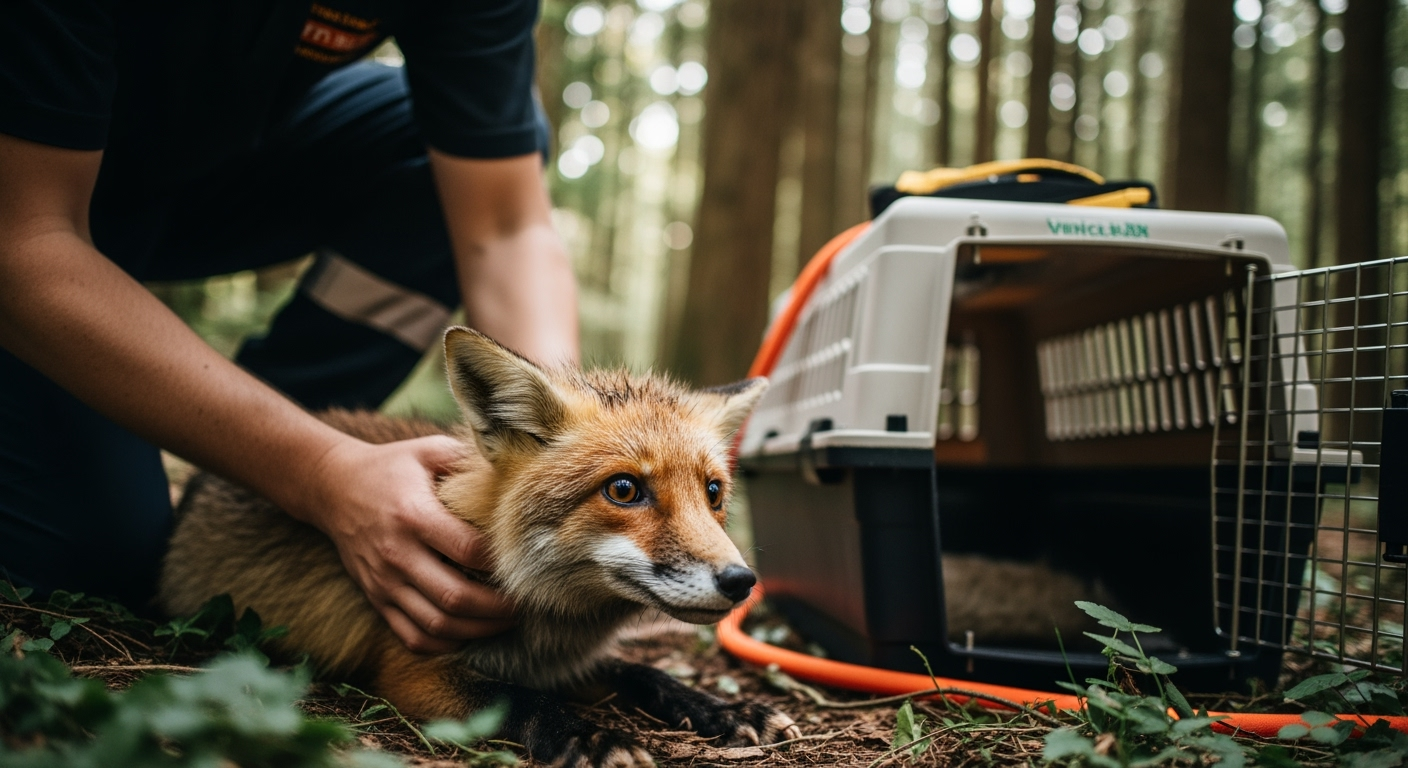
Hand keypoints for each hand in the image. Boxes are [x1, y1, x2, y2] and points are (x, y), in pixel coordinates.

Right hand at [301, 435, 514, 652]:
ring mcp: (384, 582)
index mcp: (414, 515)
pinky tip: (470, 632)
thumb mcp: (427, 450)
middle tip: (526, 602)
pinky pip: (413, 637)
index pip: (468, 550)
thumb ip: (468, 457)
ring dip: (478, 630)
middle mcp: (397, 554)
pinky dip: (445, 644)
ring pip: (437, 625)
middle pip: (455, 597)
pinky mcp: (376, 599)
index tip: (527, 562)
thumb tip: (515, 465)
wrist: (334, 488)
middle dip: (498, 607)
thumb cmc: (392, 467)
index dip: (502, 562)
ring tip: (506, 620)